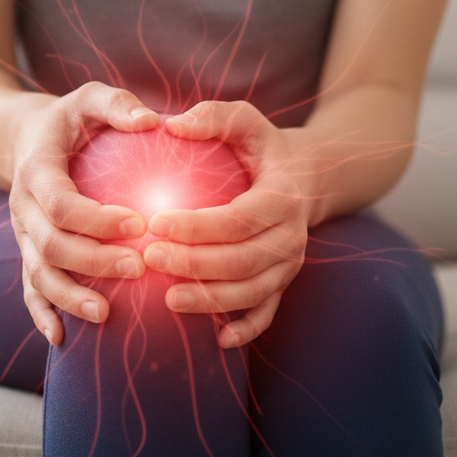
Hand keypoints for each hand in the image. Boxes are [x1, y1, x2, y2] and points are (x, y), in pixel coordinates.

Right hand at [8, 81, 159, 345]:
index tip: (139, 225)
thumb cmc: (70, 119)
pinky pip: (29, 288)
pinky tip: (63, 339)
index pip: (62, 203)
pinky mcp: (28, 252)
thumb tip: (152, 121)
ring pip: (38, 274)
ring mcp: (23, 234)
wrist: (26, 138)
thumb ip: (116, 105)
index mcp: (37, 170)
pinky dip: (42, 315)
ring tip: (106, 314)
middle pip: (51, 245)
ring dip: (69, 297)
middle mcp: (23, 207)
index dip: (97, 220)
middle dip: (93, 262)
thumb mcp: (89, 99)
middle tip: (139, 269)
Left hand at [142, 101, 312, 348]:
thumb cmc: (261, 145)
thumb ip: (211, 117)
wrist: (308, 176)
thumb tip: (170, 124)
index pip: (237, 218)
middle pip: (242, 260)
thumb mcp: (244, 119)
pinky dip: (247, 328)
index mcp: (281, 196)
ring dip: (212, 300)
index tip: (155, 222)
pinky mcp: (284, 282)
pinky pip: (268, 311)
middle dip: (195, 264)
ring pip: (253, 290)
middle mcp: (291, 235)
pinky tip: (217, 340)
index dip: (198, 226)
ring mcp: (289, 263)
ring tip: (167, 299)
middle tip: (149, 259)